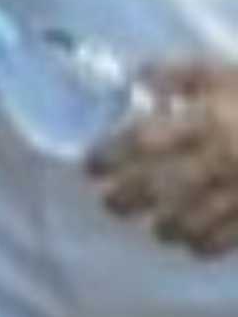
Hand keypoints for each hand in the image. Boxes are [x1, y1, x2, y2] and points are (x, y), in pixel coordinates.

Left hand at [94, 59, 237, 255]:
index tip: (92, 165)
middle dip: (126, 200)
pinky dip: (203, 244)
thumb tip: (139, 78)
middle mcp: (218, 161)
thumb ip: (178, 73)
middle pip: (159, 188)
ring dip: (164, 228)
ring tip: (150, 225)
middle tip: (110, 202)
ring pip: (192, 222)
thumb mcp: (221, 72)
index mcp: (204, 121)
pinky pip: (227, 240)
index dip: (111, 155)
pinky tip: (190, 241)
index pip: (143, 142)